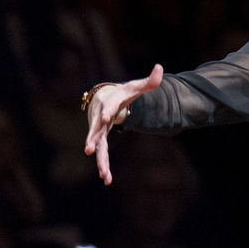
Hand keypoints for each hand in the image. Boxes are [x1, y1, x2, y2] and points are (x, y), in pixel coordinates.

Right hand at [83, 64, 162, 184]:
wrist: (104, 98)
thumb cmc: (122, 93)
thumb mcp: (135, 87)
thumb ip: (149, 81)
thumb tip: (160, 68)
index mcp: (109, 103)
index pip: (108, 107)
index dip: (107, 112)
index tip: (105, 118)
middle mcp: (100, 117)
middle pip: (96, 130)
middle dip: (92, 140)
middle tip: (87, 150)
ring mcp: (98, 129)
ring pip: (97, 146)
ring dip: (100, 160)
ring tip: (103, 174)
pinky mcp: (99, 138)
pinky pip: (101, 152)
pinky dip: (103, 164)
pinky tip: (107, 179)